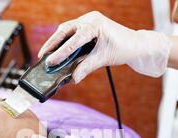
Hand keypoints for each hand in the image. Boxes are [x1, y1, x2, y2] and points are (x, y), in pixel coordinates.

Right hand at [38, 11, 171, 82]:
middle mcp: (90, 19)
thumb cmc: (123, 49)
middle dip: (52, 43)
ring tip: (46, 54)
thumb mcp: (103, 59)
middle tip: (42, 56)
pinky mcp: (87, 25)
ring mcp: (88, 21)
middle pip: (65, 30)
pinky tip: (57, 51)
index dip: (61, 52)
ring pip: (66, 30)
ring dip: (56, 42)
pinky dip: (64, 41)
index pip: (74, 40)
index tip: (50, 62)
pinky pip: (72, 32)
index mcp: (95, 24)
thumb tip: (73, 78)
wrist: (135, 44)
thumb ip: (86, 68)